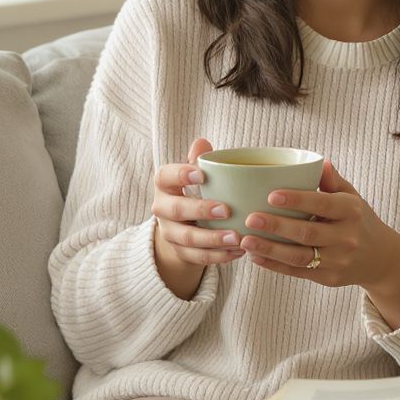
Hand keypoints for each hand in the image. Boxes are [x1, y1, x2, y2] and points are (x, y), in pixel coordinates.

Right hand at [151, 139, 244, 292]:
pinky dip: (218, 256)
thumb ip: (199, 159)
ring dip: (212, 239)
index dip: (181, 174)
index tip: (202, 174)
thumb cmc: (194, 189)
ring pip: (187, 238)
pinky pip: (198, 257)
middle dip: (200, 210)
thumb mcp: (194, 172)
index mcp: (164, 184)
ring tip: (237, 237)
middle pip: (175, 210)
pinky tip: (238, 252)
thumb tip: (202, 142)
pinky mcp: (180, 252)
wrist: (181, 223)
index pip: (166, 176)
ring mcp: (169, 232)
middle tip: (225, 210)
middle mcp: (161, 208)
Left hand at [240, 160, 399, 326]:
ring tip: (245, 240)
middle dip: (276, 226)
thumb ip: (332, 181)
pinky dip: (274, 265)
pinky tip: (255, 257)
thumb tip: (319, 162)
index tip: (271, 195)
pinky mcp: (328, 278)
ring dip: (270, 249)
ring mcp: (338, 261)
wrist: (380, 258)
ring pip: (299, 257)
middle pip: (307, 233)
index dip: (297, 200)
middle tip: (250, 218)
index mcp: (350, 211)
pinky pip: (297, 272)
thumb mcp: (351, 196)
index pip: (322, 204)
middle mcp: (346, 237)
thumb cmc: (357, 219)